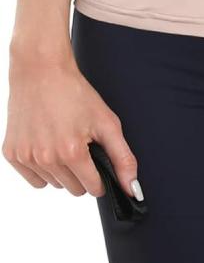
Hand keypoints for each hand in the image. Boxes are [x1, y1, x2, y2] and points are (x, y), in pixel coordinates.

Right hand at [4, 49, 138, 198]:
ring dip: (63, 171)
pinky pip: (34, 179)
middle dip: (83, 174)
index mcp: (71, 153)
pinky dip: (43, 169)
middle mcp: (45, 159)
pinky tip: (49, 146)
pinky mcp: (11, 155)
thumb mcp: (107, 122)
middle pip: (73, 189)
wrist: (41, 73)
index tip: (101, 165)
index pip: (92, 188)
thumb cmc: (76, 94)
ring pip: (53, 184)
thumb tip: (133, 189)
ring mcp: (26, 157)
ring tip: (65, 141)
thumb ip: (122, 157)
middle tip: (83, 146)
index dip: (101, 178)